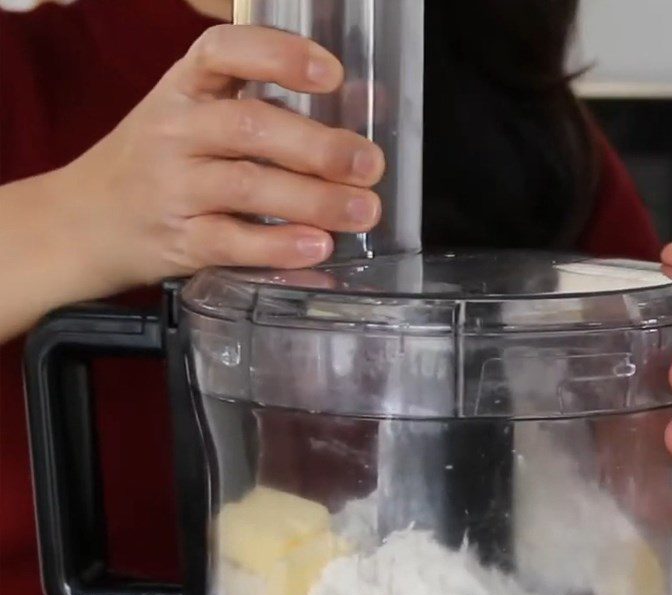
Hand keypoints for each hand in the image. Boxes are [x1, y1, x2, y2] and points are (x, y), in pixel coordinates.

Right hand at [59, 24, 384, 291]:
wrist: (81, 223)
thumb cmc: (154, 168)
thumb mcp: (191, 121)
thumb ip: (260, 114)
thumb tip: (357, 117)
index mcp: (183, 91)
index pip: (224, 51)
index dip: (279, 55)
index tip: (331, 74)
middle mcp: (175, 132)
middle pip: (250, 127)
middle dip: (318, 146)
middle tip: (369, 164)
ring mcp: (172, 188)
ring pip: (246, 186)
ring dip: (312, 199)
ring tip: (362, 209)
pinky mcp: (176, 241)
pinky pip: (231, 241)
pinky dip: (277, 245)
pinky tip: (316, 246)